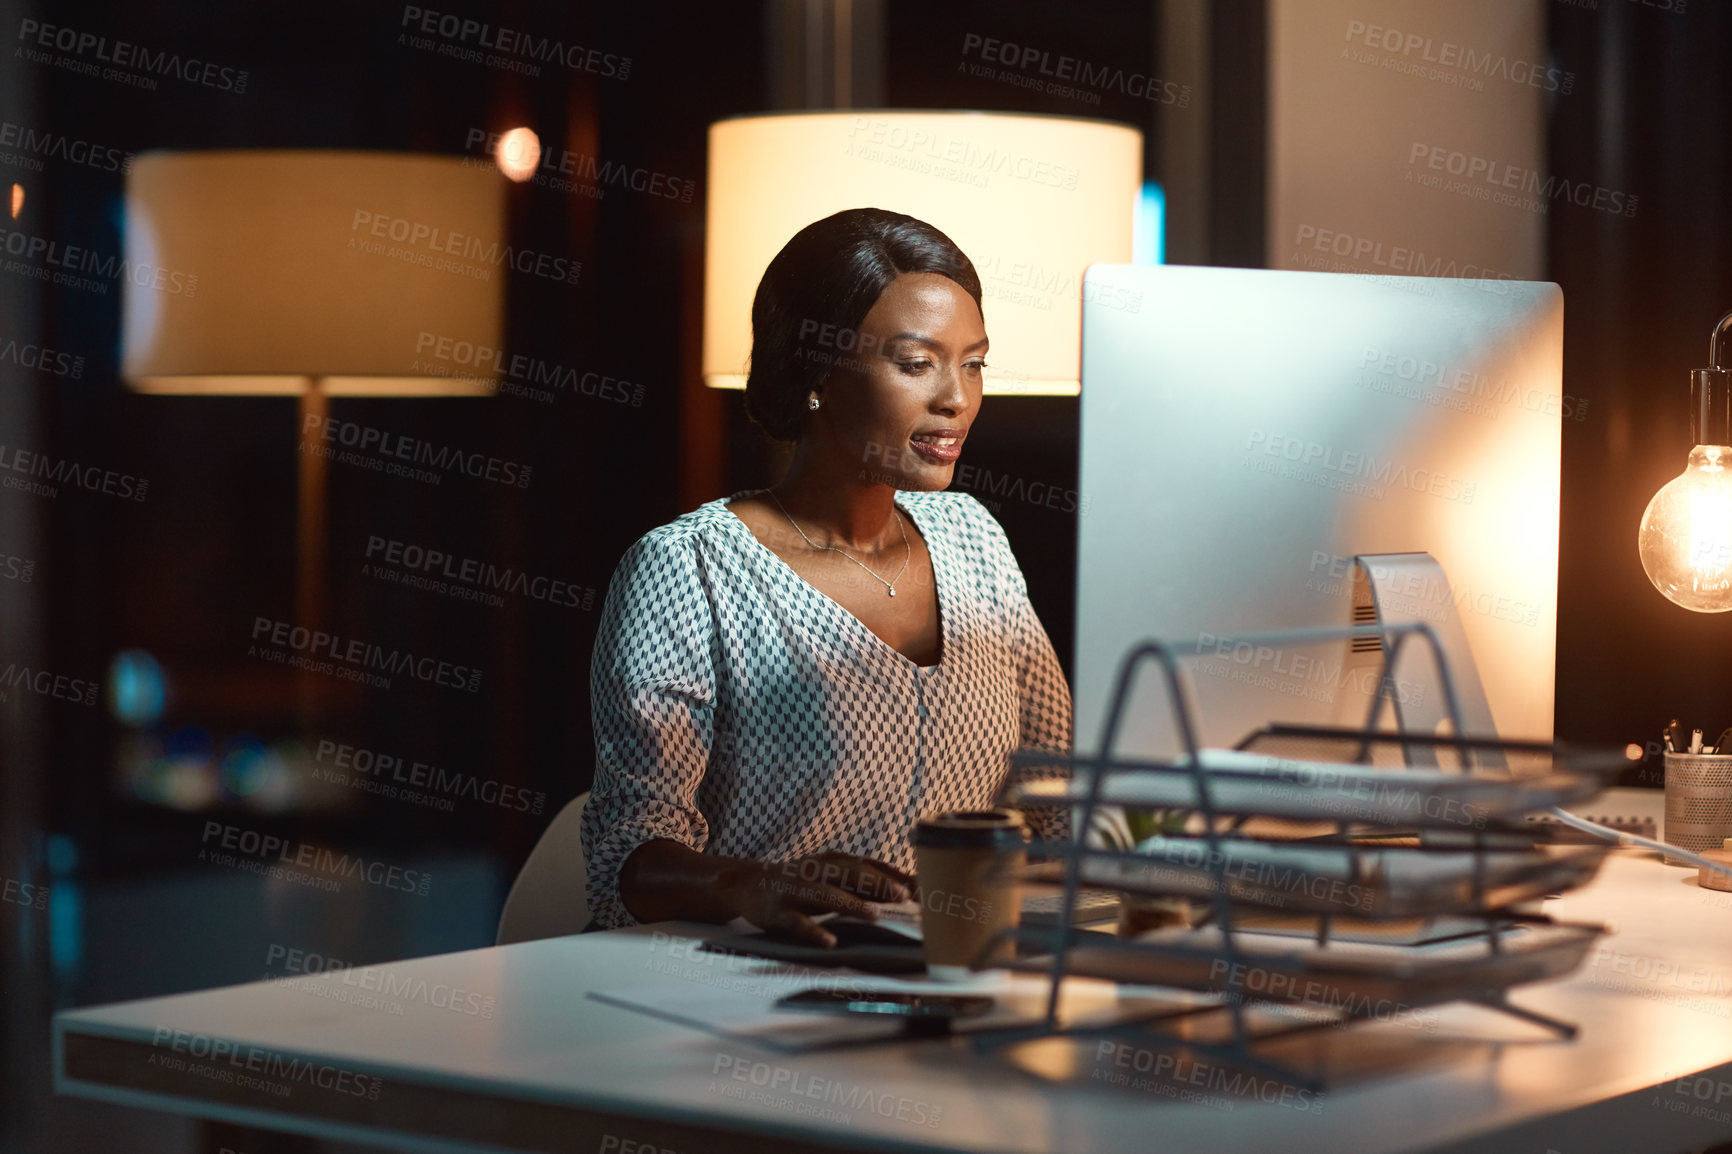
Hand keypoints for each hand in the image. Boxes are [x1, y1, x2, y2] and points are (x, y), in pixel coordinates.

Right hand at [720, 852, 914, 947]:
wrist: (749, 883)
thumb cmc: (802, 881)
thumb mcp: (832, 875)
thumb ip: (864, 882)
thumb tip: (908, 893)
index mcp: (834, 861)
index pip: (869, 865)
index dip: (895, 876)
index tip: (922, 888)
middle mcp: (818, 870)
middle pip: (851, 874)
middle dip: (878, 885)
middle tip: (904, 897)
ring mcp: (798, 890)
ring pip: (826, 895)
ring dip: (851, 904)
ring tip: (874, 916)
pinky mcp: (780, 911)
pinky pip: (798, 923)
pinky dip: (814, 931)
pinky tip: (830, 941)